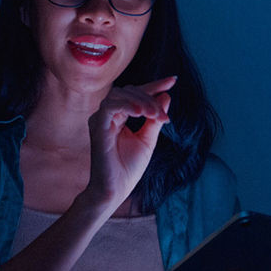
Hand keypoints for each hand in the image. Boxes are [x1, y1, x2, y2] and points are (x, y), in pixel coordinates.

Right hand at [83, 76, 174, 211]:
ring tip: (155, 115)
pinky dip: (127, 106)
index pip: (136, 94)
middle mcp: (108, 115)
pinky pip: (110, 107)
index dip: (154, 85)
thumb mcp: (148, 140)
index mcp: (119, 117)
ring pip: (120, 94)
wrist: (115, 190)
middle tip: (164, 117)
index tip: (173, 80)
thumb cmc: (128, 169)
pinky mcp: (97, 127)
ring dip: (141, 101)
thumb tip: (166, 96)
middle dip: (151, 98)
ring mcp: (101, 120)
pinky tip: (142, 113)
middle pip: (129, 91)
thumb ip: (155, 119)